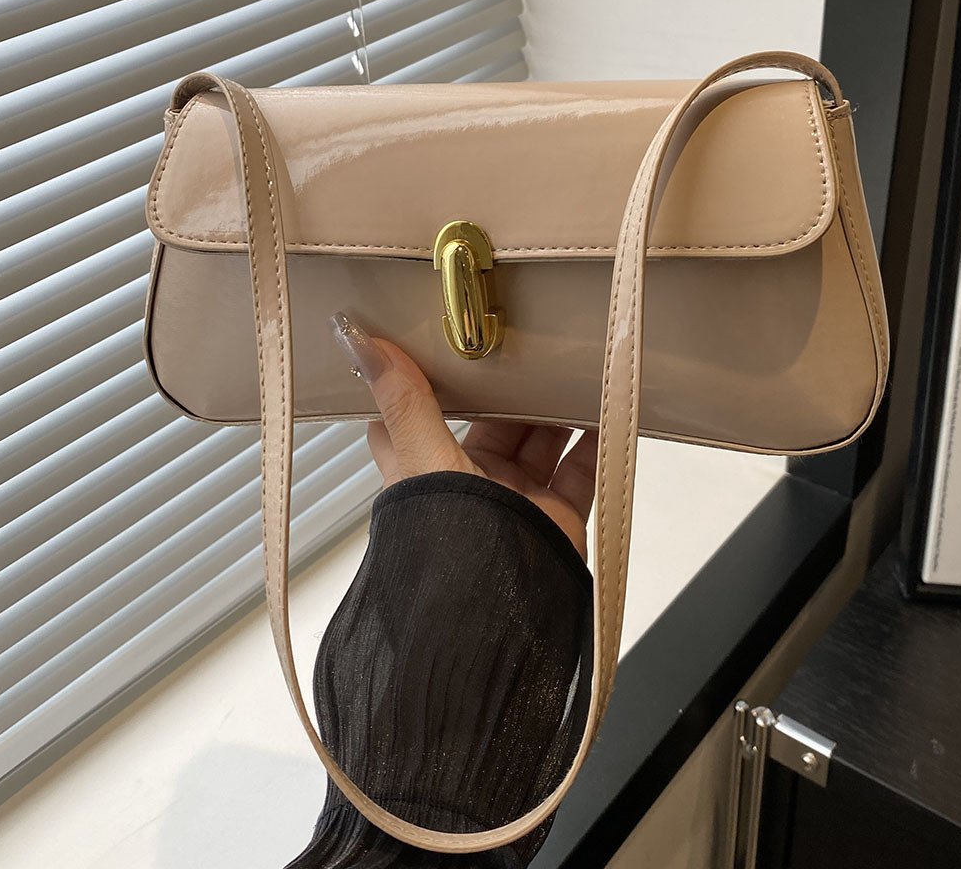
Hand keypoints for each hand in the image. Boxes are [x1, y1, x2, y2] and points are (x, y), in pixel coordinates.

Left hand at [329, 312, 595, 559]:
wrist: (496, 622)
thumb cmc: (445, 548)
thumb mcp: (423, 462)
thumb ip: (404, 402)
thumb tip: (358, 342)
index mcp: (424, 470)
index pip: (415, 417)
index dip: (424, 380)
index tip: (440, 338)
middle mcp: (468, 483)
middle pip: (490, 421)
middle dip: (509, 386)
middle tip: (527, 342)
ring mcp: (514, 501)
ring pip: (538, 440)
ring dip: (554, 407)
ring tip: (571, 366)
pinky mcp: (554, 519)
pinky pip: (579, 470)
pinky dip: (594, 441)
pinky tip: (603, 409)